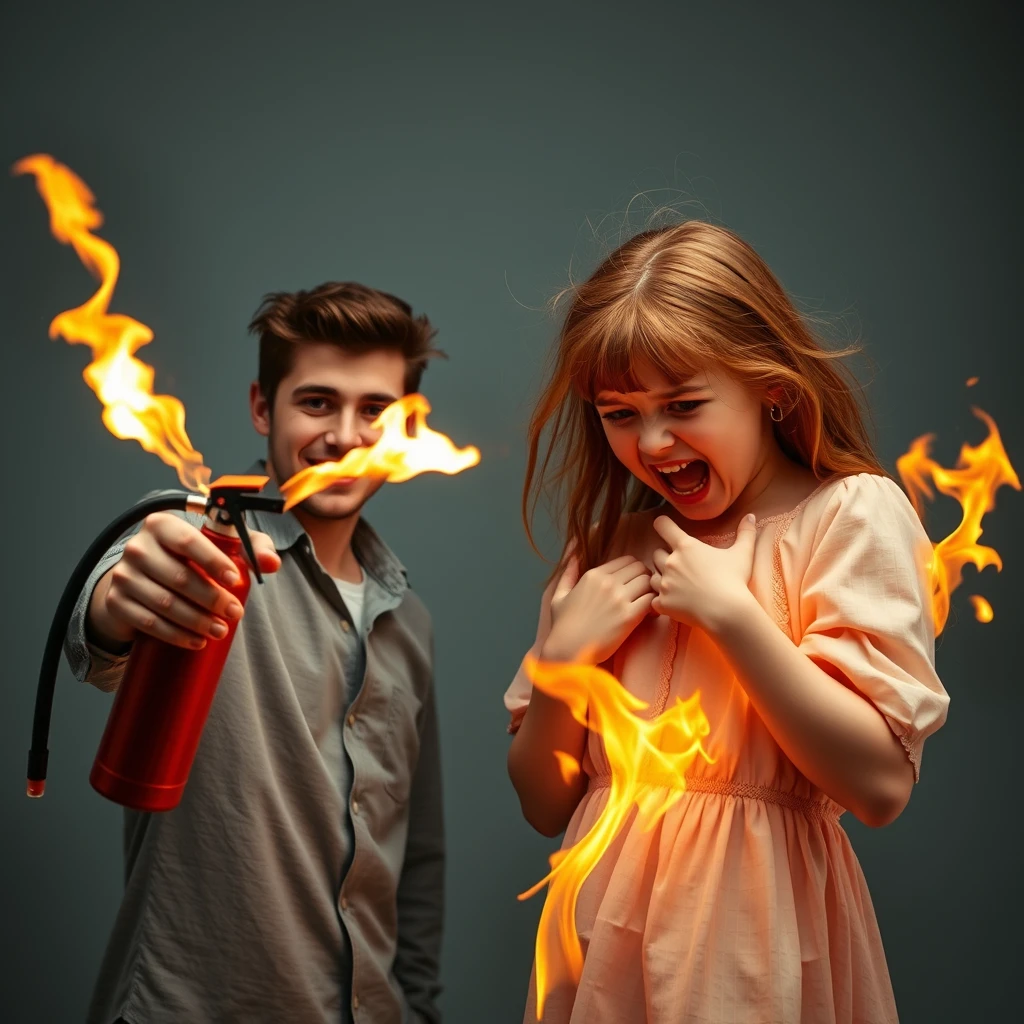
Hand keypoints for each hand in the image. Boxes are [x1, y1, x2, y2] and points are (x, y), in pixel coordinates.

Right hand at [88, 512, 280, 650]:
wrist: (143, 579)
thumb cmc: (190, 558)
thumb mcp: (222, 546)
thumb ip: (251, 547)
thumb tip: (271, 564)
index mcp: (161, 525)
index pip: (189, 541)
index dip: (213, 561)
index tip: (236, 581)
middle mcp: (137, 547)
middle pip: (179, 577)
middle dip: (212, 599)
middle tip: (235, 613)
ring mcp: (122, 575)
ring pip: (164, 603)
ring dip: (196, 621)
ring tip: (220, 630)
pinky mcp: (116, 602)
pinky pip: (147, 622)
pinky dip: (175, 634)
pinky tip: (196, 640)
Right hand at [541, 554, 654, 664]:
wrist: (567, 650)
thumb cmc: (562, 626)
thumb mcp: (559, 595)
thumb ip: (568, 573)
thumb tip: (573, 553)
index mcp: (594, 575)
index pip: (627, 560)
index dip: (634, 570)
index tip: (633, 583)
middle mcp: (607, 583)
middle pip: (641, 568)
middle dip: (645, 578)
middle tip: (643, 593)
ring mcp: (619, 599)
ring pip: (649, 582)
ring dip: (651, 591)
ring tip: (646, 603)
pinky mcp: (628, 617)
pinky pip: (651, 601)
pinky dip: (653, 606)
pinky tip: (647, 615)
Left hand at [650, 513, 756, 632]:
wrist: (727, 612)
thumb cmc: (734, 581)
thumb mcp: (743, 554)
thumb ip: (746, 533)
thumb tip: (751, 516)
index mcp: (685, 546)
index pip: (662, 525)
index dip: (662, 524)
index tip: (665, 527)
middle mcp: (670, 562)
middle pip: (656, 553)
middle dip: (665, 557)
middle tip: (681, 566)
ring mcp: (664, 584)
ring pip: (653, 577)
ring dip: (661, 579)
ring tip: (678, 585)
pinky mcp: (663, 603)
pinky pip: (654, 600)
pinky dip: (662, 601)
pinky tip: (675, 603)